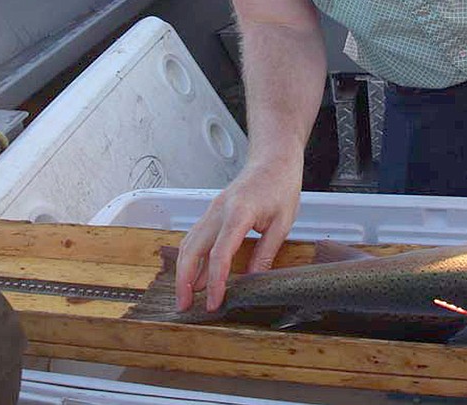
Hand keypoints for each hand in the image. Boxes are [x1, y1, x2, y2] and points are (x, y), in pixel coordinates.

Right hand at [173, 153, 303, 311]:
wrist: (273, 159)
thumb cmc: (281, 186)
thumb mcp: (283, 223)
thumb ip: (265, 253)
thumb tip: (253, 282)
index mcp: (239, 213)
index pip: (220, 254)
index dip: (215, 282)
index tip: (214, 303)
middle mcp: (218, 211)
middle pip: (192, 249)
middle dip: (184, 280)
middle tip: (185, 307)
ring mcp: (212, 210)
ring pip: (188, 243)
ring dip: (183, 271)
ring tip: (185, 297)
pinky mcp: (211, 212)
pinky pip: (195, 237)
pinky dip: (190, 258)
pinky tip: (194, 276)